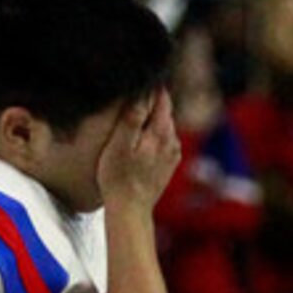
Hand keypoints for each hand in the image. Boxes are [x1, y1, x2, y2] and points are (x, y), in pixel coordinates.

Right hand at [99, 87, 185, 212]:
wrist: (130, 210)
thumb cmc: (118, 177)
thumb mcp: (119, 143)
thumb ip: (132, 116)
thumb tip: (142, 92)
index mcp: (162, 131)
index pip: (161, 96)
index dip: (148, 87)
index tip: (135, 82)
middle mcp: (173, 140)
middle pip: (164, 110)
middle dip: (149, 102)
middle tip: (129, 102)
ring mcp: (173, 152)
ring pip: (163, 125)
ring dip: (150, 120)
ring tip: (131, 122)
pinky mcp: (169, 163)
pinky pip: (162, 140)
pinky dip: (152, 135)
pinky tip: (138, 142)